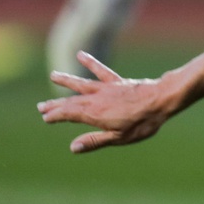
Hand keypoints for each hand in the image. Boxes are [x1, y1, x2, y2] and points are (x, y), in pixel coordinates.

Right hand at [38, 54, 182, 151]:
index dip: (56, 116)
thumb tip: (73, 148)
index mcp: (94, 115)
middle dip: (56, 104)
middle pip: (72, 101)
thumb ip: (95, 141)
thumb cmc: (143, 122)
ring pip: (82, 84)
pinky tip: (81, 55)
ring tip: (54, 76)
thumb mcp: (119, 138)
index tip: (46, 118)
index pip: (68, 115)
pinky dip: (91, 63)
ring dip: (67, 81)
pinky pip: (101, 71)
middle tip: (40, 106)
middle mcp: (96, 100)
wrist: (163, 100)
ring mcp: (106, 89)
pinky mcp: (117, 82)